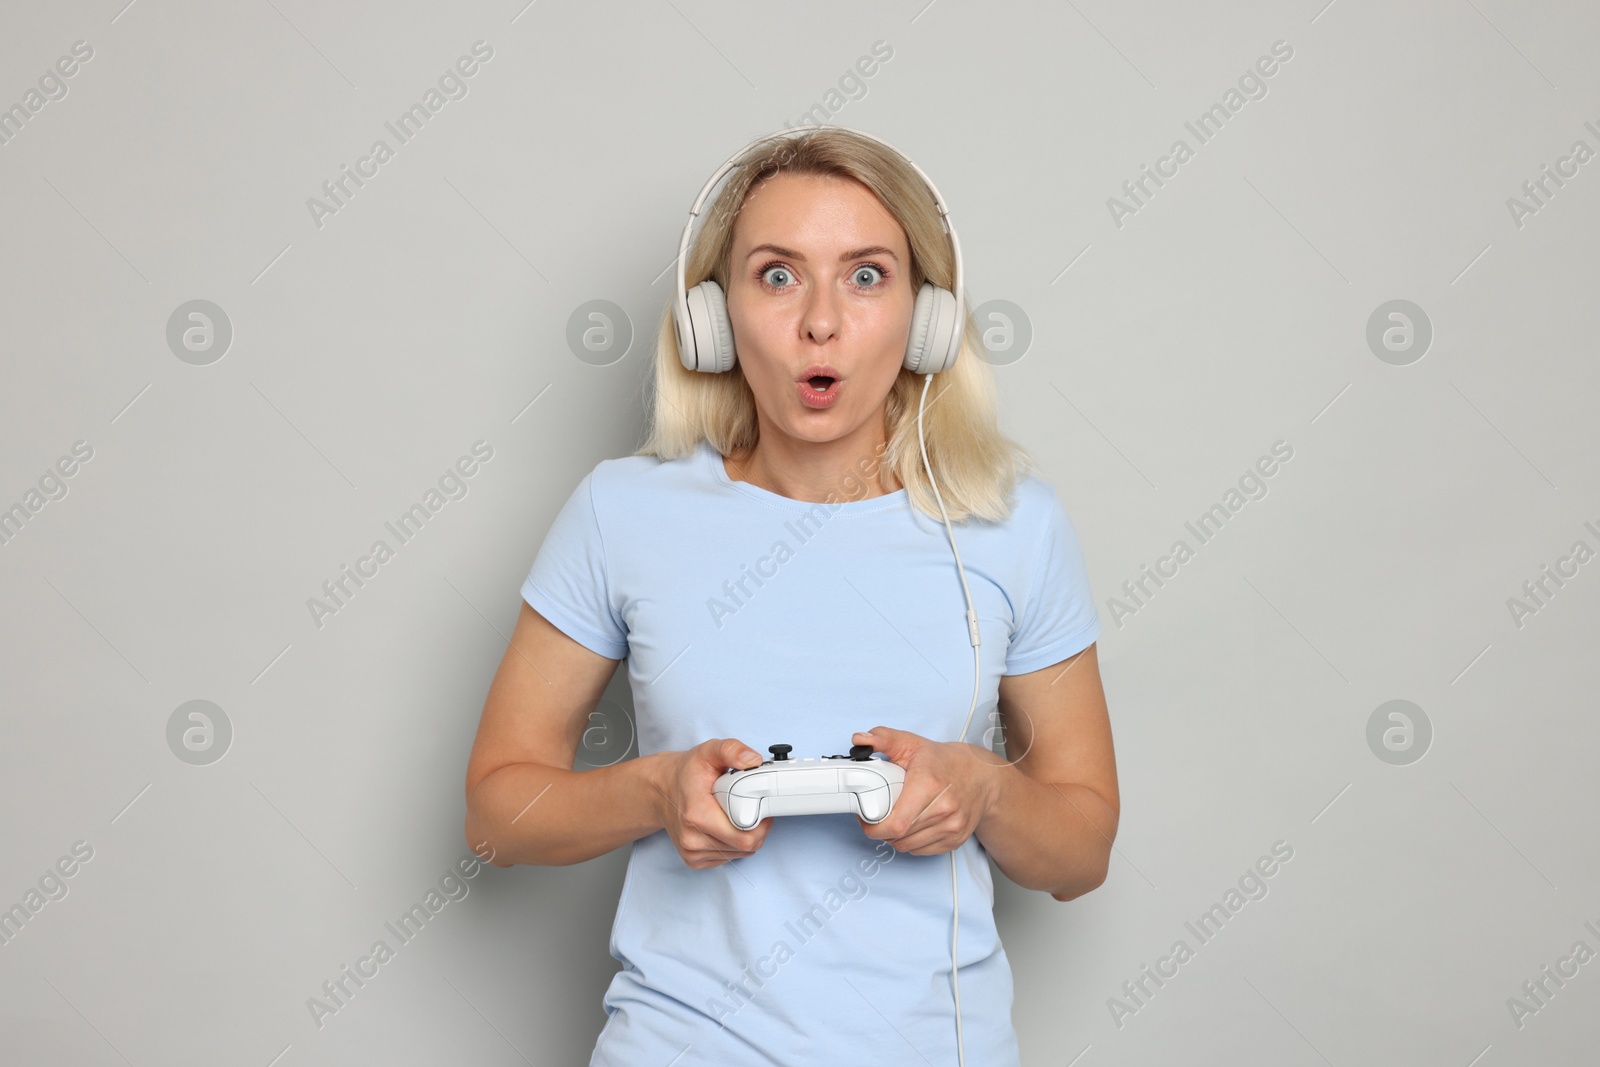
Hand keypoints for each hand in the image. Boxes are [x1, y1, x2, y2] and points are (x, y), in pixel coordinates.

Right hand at [647, 738, 770, 869]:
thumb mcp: (708, 752)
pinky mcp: (693, 860)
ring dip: (745, 836)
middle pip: (745, 847)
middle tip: (750, 808)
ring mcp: (692, 853)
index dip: (761, 822)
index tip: (758, 805)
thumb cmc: (686, 773)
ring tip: (734, 814)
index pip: (745, 836)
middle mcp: (692, 839)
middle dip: (757, 828)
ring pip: (739, 854)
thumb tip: (753, 760)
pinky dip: (733, 844)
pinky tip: (725, 826)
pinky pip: (728, 858)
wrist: (660, 790)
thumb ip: (731, 750)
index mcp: (697, 815)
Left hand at [851, 727, 1006, 855]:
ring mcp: (952, 827)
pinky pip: (921, 851)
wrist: (982, 777)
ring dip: (896, 837)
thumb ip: (884, 738)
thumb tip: (860, 739)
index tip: (866, 817)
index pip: (896, 823)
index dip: (874, 826)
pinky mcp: (956, 839)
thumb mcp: (912, 744)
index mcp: (928, 785)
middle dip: (881, 830)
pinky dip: (911, 842)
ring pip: (908, 846)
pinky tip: (911, 825)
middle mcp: (944, 808)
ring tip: (894, 819)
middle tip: (877, 816)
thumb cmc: (944, 762)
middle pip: (899, 836)